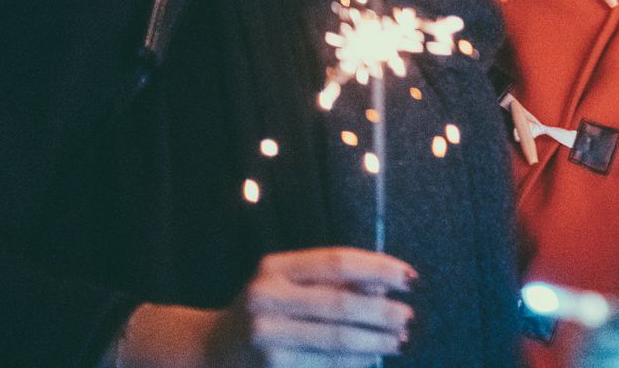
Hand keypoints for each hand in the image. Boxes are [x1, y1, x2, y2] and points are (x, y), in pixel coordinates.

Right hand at [114, 248, 412, 367]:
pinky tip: (371, 358)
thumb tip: (385, 283)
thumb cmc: (264, 311)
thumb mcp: (289, 283)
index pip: (337, 261)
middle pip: (340, 303)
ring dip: (375, 341)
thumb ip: (334, 280)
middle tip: (408, 316)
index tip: (409, 277)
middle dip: (382, 311)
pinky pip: (324, 365)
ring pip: (335, 339)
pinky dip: (354, 361)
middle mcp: (267, 298)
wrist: (209, 351)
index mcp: (275, 268)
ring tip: (399, 340)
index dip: (378, 267)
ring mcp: (266, 335)